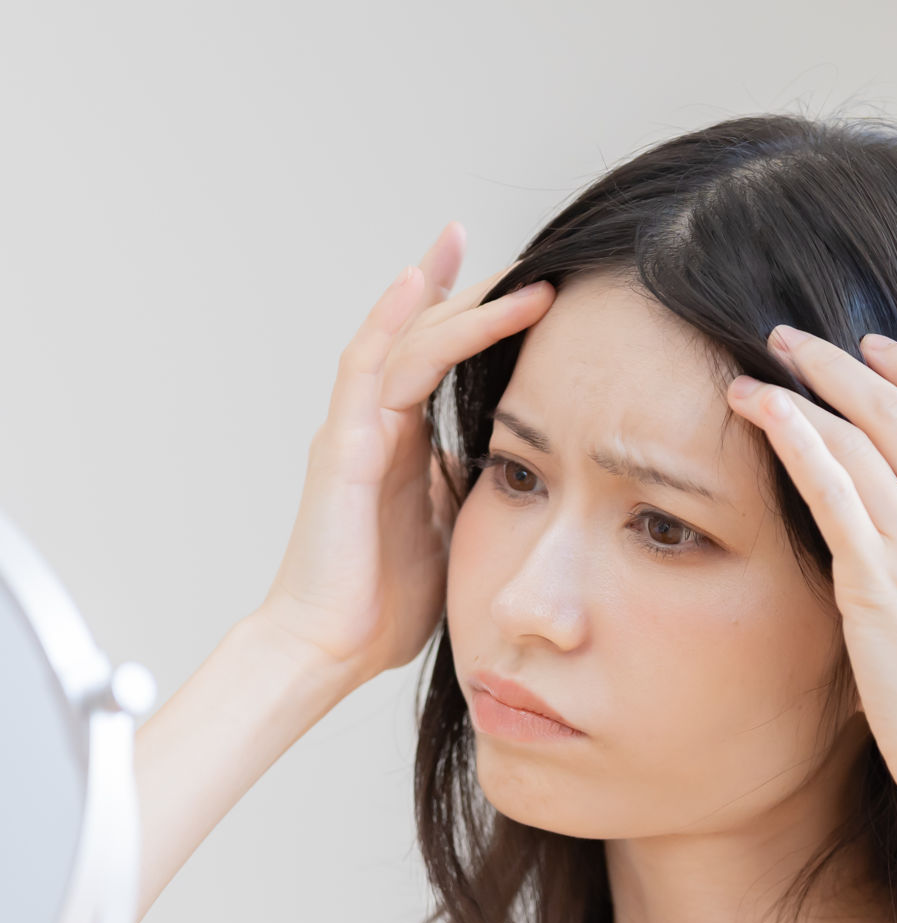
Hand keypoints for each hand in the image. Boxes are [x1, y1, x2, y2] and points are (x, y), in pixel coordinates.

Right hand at [258, 221, 554, 686]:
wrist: (331, 649)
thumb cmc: (385, 603)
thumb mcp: (449, 533)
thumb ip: (466, 490)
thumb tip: (513, 467)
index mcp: (401, 445)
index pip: (440, 364)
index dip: (471, 317)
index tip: (519, 283)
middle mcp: (375, 426)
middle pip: (423, 337)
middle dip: (467, 289)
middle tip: (517, 253)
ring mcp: (355, 432)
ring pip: (404, 342)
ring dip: (453, 299)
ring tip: (500, 262)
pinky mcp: (343, 449)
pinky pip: (369, 369)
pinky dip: (396, 323)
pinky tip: (421, 281)